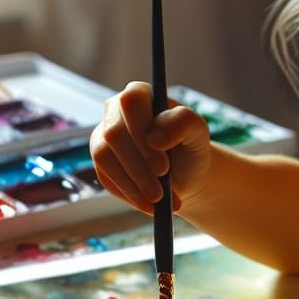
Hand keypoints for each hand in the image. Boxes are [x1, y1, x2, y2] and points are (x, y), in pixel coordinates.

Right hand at [90, 81, 211, 215]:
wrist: (185, 174)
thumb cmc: (190, 148)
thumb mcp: (198, 133)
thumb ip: (184, 123)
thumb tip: (155, 137)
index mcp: (141, 94)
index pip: (131, 102)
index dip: (143, 133)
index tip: (163, 166)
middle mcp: (116, 110)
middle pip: (115, 133)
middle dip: (139, 167)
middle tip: (160, 192)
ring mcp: (103, 135)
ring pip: (105, 157)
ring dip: (133, 184)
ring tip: (159, 201)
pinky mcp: (101, 161)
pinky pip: (105, 176)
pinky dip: (128, 194)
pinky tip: (148, 205)